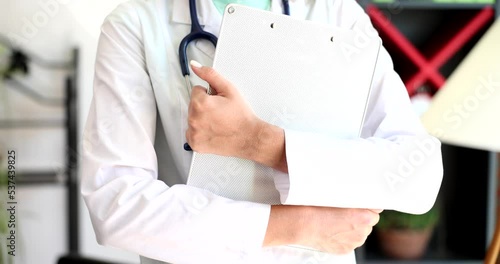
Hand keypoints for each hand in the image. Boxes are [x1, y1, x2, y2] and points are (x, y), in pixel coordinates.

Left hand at [186, 60, 261, 157]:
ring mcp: (193, 133)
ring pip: (192, 118)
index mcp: (200, 103)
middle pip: (193, 104)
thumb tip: (195, 65)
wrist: (249, 138)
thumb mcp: (229, 89)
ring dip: (201, 118)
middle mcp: (194, 119)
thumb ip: (210, 75)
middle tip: (220, 112)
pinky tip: (213, 131)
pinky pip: (192, 133)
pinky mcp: (194, 143)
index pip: (197, 91)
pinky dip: (200, 132)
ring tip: (218, 122)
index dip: (209, 95)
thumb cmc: (241, 116)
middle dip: (204, 106)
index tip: (219, 102)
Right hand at [264, 205, 381, 254]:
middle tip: (345, 209)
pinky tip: (333, 229)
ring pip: (360, 232)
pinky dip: (344, 235)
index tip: (361, 201)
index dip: (368, 204)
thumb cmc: (315, 206)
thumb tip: (360, 194)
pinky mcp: (345, 250)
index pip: (377, 208)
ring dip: (353, 226)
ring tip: (336, 219)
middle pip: (369, 220)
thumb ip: (354, 196)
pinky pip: (350, 240)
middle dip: (361, 215)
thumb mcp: (338, 194)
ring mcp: (354, 242)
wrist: (301, 224)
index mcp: (364, 217)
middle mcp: (363, 232)